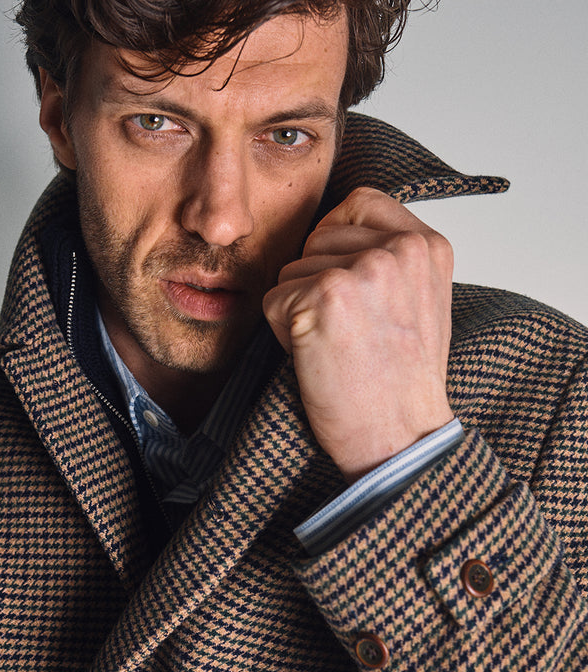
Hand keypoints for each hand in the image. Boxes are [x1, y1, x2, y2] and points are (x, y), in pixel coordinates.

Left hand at [263, 186, 454, 481]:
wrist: (399, 438)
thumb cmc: (401, 384)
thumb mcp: (420, 302)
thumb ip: (390, 259)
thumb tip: (333, 234)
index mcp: (428, 245)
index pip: (358, 203)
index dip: (335, 242)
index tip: (344, 288)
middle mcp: (400, 248)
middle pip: (317, 239)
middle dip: (315, 283)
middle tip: (348, 335)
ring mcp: (362, 269)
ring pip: (292, 269)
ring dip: (299, 310)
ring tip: (337, 348)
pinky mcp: (323, 295)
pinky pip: (273, 300)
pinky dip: (281, 334)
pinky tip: (318, 358)